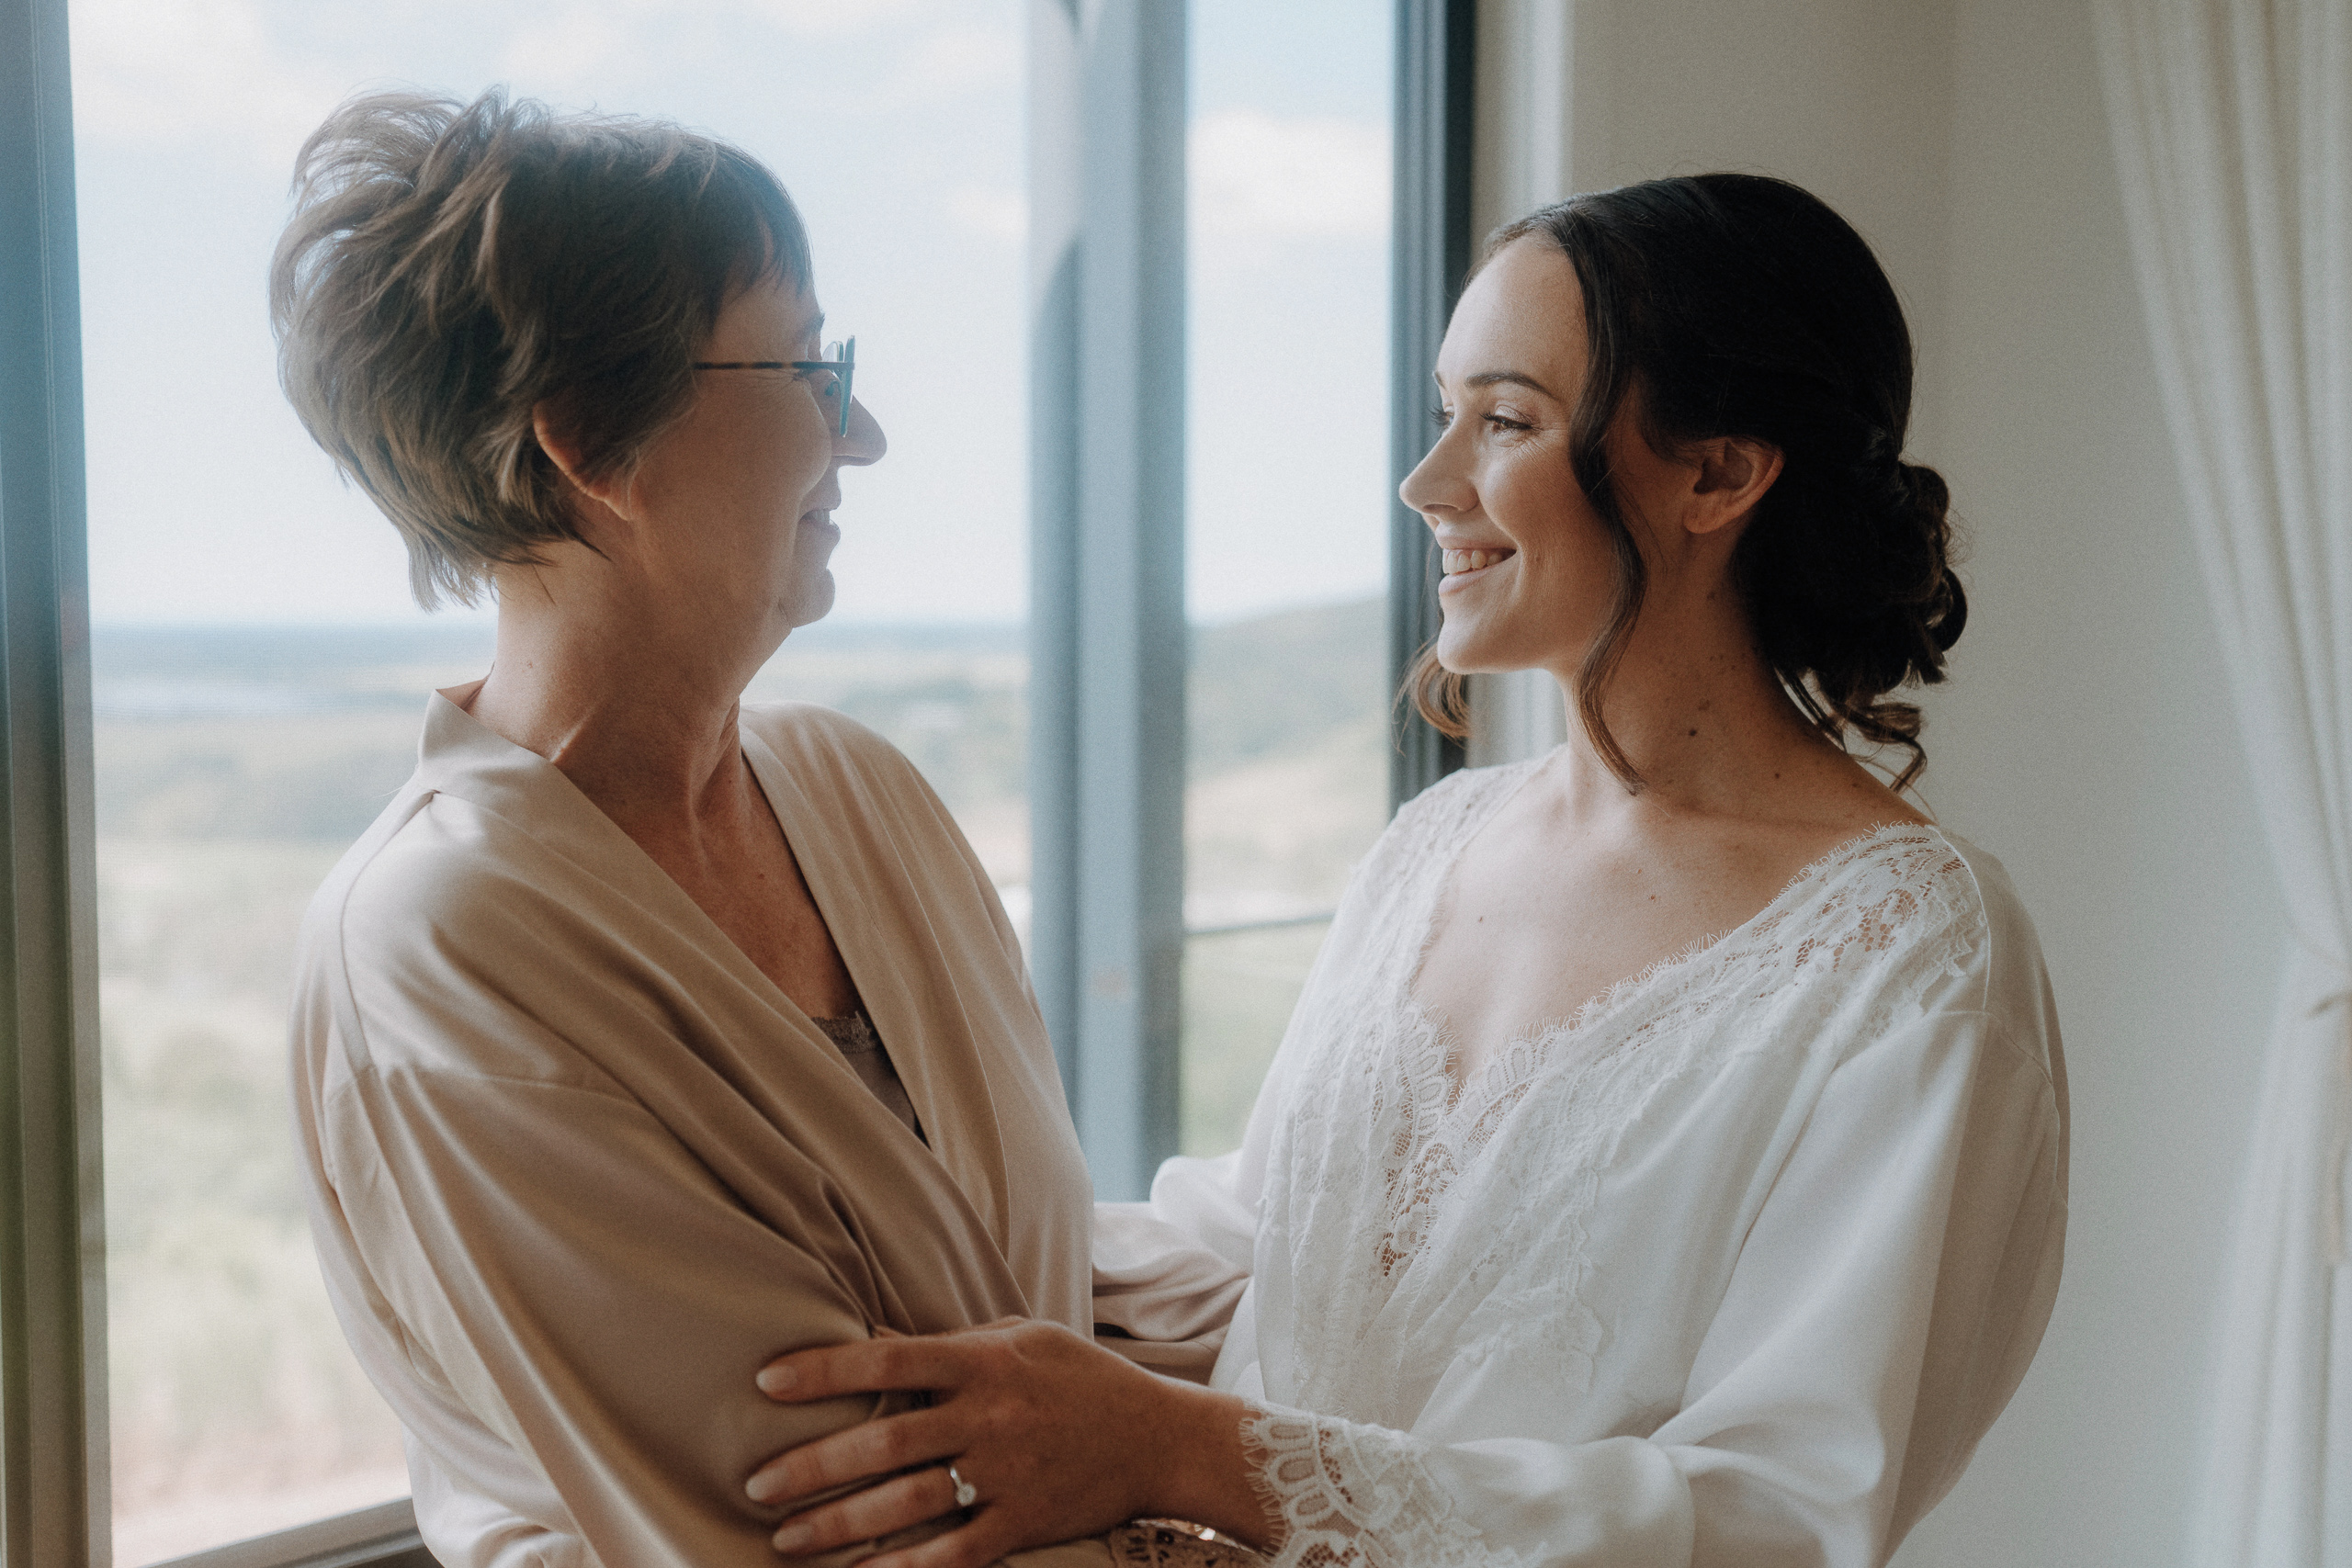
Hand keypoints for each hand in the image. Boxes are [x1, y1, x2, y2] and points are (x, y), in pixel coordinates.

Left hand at [745, 1318, 1267, 1566]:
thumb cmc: (1081, 1377)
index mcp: (985, 1360)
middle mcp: (991, 1416)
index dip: (825, 1370)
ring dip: (839, 1524)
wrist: (1160, 1438)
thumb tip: (874, 1338)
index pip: (890, 1358)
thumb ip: (950, 1342)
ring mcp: (1007, 1475)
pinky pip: (953, 1554)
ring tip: (786, 1539)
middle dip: (814, 1465)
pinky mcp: (1023, 1525)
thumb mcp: (1021, 1337)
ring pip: (907, 1504)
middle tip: (756, 1483)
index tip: (766, 1382)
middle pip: (886, 1441)